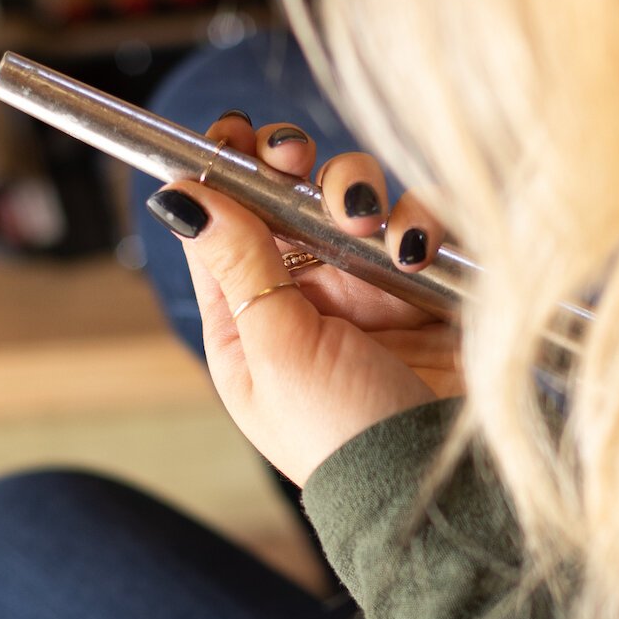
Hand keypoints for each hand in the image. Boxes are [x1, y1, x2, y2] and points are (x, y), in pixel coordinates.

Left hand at [154, 112, 463, 487]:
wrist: (438, 486)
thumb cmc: (343, 440)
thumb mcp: (276, 351)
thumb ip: (238, 266)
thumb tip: (180, 195)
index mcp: (246, 319)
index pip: (223, 223)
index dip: (224, 169)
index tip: (232, 132)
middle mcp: (306, 295)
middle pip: (290, 194)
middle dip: (294, 167)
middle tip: (295, 161)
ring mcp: (369, 287)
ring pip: (357, 196)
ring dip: (358, 190)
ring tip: (365, 221)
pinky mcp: (429, 287)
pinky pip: (420, 223)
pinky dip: (420, 220)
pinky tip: (417, 250)